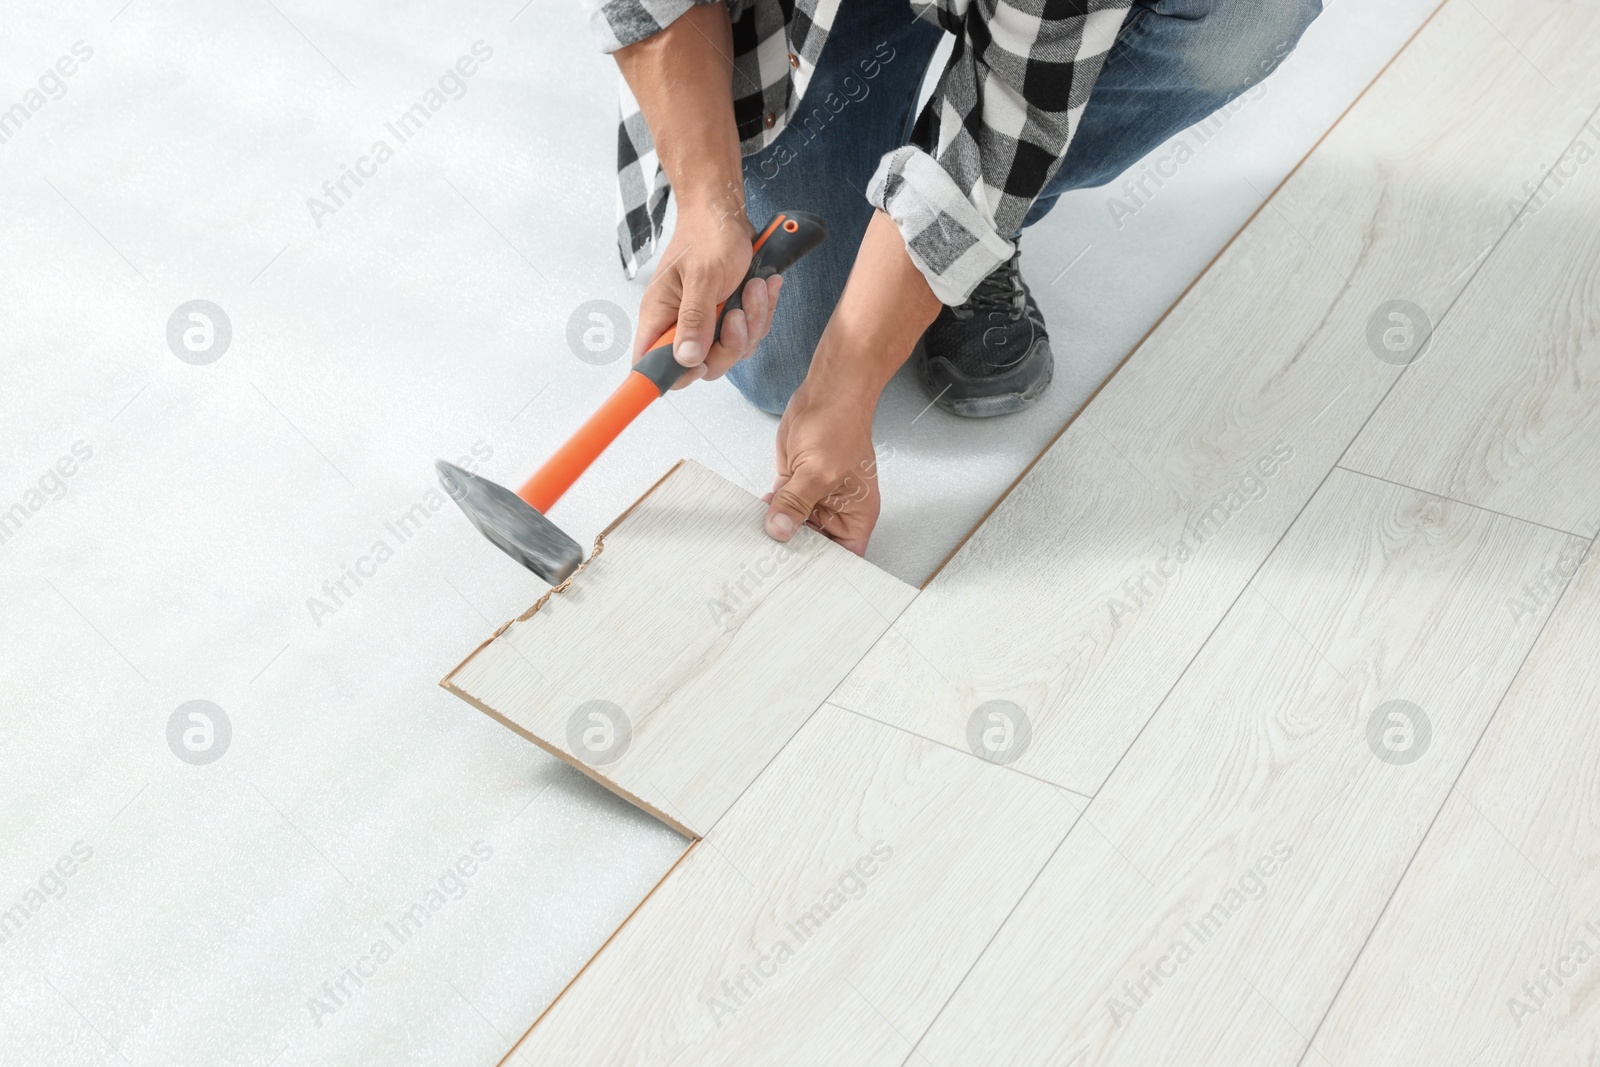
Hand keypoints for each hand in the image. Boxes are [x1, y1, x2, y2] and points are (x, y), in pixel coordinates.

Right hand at [634, 205, 783, 388]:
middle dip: (730, 344)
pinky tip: (762, 286)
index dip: (673, 375)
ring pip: (732, 350)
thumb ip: (695, 319)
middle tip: (737, 314)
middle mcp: (680, 323)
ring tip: (753, 287)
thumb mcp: (703, 276)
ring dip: (752, 322)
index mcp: (660, 315)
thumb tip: (686, 359)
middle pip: (704, 365)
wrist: (726, 213)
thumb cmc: (708, 235)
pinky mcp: (728, 316)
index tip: (701, 364)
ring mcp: (706, 322)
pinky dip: (761, 312)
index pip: (651, 363)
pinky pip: (750, 333)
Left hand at [764, 384, 880, 555]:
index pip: (845, 556)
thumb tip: (780, 530)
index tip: (800, 580)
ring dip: (776, 533)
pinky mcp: (794, 485)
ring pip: (793, 528)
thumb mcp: (819, 470)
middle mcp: (836, 511)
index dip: (826, 571)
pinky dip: (766, 513)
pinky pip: (779, 507)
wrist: (826, 393)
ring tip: (756, 546)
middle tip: (769, 567)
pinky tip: (753, 519)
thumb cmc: (841, 425)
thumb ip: (797, 502)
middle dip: (794, 553)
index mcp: (856, 515)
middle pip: (816, 546)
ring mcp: (814, 499)